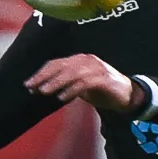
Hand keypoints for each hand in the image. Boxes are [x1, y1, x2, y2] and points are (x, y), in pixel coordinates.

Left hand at [25, 55, 143, 112]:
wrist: (129, 96)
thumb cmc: (103, 91)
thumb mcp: (81, 86)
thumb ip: (66, 84)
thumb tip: (42, 89)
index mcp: (80, 60)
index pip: (57, 63)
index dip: (41, 73)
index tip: (28, 84)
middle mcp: (87, 60)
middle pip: (61, 66)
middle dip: (44, 77)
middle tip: (31, 87)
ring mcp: (97, 68)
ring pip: (71, 74)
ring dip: (56, 83)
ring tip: (43, 92)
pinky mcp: (104, 79)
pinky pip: (84, 83)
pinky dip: (72, 90)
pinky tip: (62, 98)